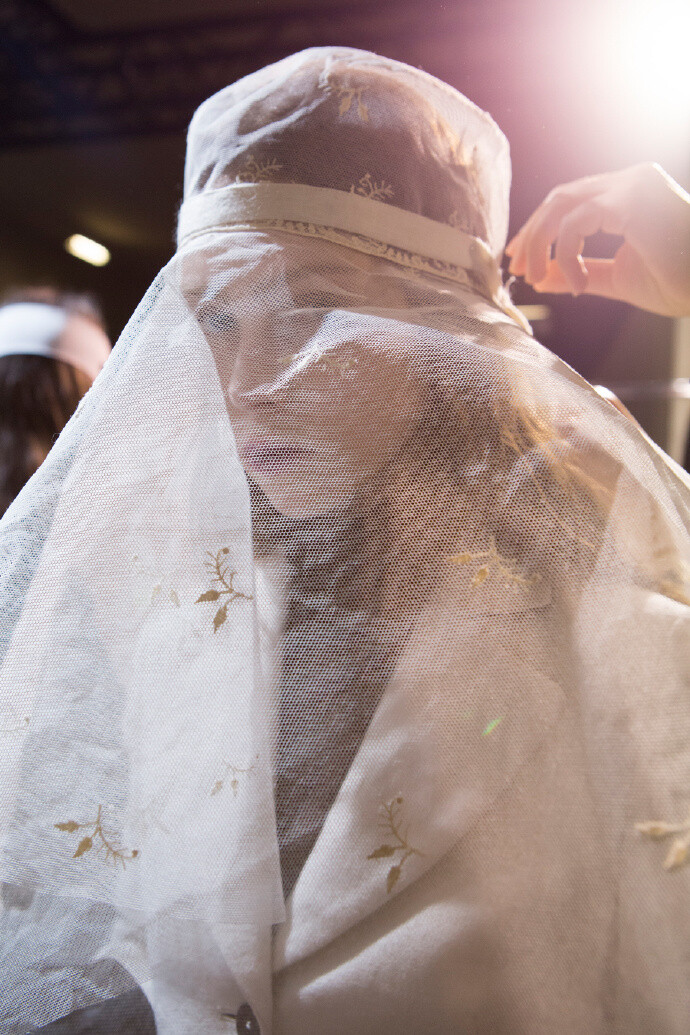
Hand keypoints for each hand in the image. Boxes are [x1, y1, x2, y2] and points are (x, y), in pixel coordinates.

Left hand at [506, 163, 689, 316]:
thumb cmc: (680, 281)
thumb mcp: (618, 278)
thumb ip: (580, 273)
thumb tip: (541, 278)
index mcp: (628, 194)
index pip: (570, 200)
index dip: (539, 229)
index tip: (520, 260)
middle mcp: (630, 181)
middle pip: (559, 198)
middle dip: (532, 235)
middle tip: (518, 269)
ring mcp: (633, 185)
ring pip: (562, 205)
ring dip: (540, 243)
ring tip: (536, 278)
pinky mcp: (633, 199)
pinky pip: (578, 221)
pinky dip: (566, 254)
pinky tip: (574, 284)